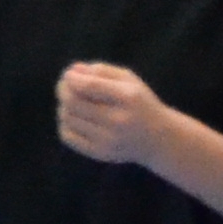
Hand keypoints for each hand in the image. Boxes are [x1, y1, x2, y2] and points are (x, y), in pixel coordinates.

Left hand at [55, 61, 179, 169]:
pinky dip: (65, 124)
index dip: (72, 79)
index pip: (89, 86)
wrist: (159, 139)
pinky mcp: (100, 153)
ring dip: (64, 106)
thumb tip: (72, 70)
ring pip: (68, 118)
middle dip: (63, 90)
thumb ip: (102, 71)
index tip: (68, 74)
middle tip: (64, 85)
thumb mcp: (130, 80)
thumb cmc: (140, 103)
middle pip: (74, 102)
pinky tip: (75, 118)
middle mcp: (119, 120)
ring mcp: (109, 139)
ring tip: (71, 102)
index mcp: (128, 98)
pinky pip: (68, 136)